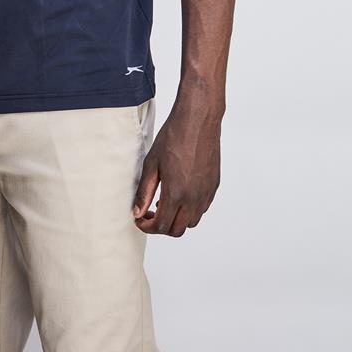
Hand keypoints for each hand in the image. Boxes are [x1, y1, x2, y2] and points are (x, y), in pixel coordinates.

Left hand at [132, 98, 221, 236]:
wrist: (197, 122)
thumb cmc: (173, 138)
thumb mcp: (151, 164)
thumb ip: (144, 192)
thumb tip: (137, 213)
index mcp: (176, 193)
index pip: (162, 226)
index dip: (147, 227)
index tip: (139, 219)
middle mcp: (194, 198)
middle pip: (177, 230)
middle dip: (161, 227)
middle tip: (149, 213)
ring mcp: (206, 194)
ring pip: (191, 222)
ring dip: (176, 219)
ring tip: (162, 203)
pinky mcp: (214, 187)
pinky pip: (201, 209)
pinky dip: (189, 209)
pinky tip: (178, 194)